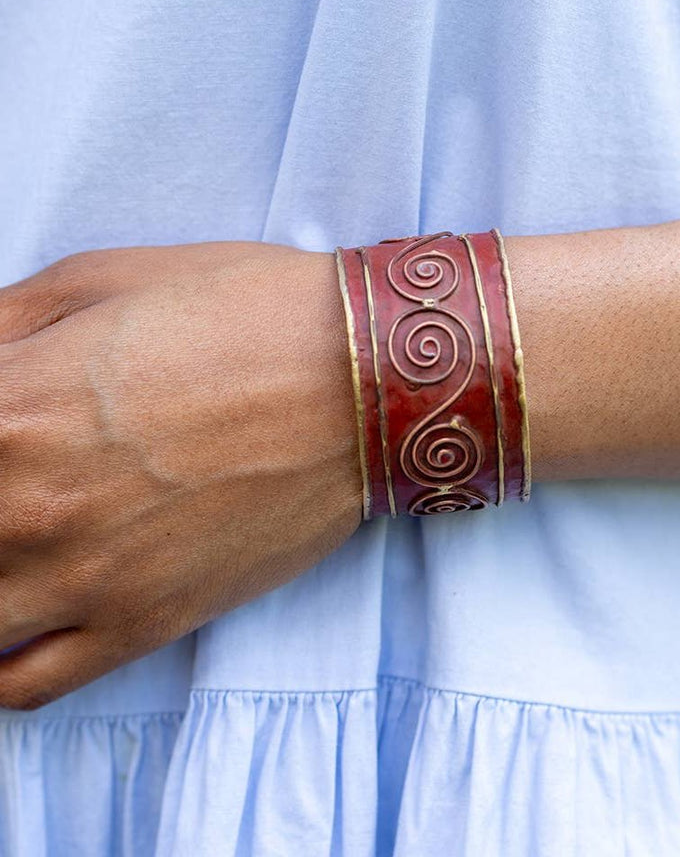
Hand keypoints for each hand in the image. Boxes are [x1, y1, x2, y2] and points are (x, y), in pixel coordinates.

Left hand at [0, 242, 363, 708]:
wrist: (360, 381)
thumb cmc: (241, 313)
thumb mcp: (101, 278)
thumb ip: (2, 319)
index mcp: (8, 408)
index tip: (4, 418)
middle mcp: (25, 506)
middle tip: (21, 471)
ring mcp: (81, 580)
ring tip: (14, 542)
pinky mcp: (139, 625)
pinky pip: (24, 684)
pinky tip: (10, 621)